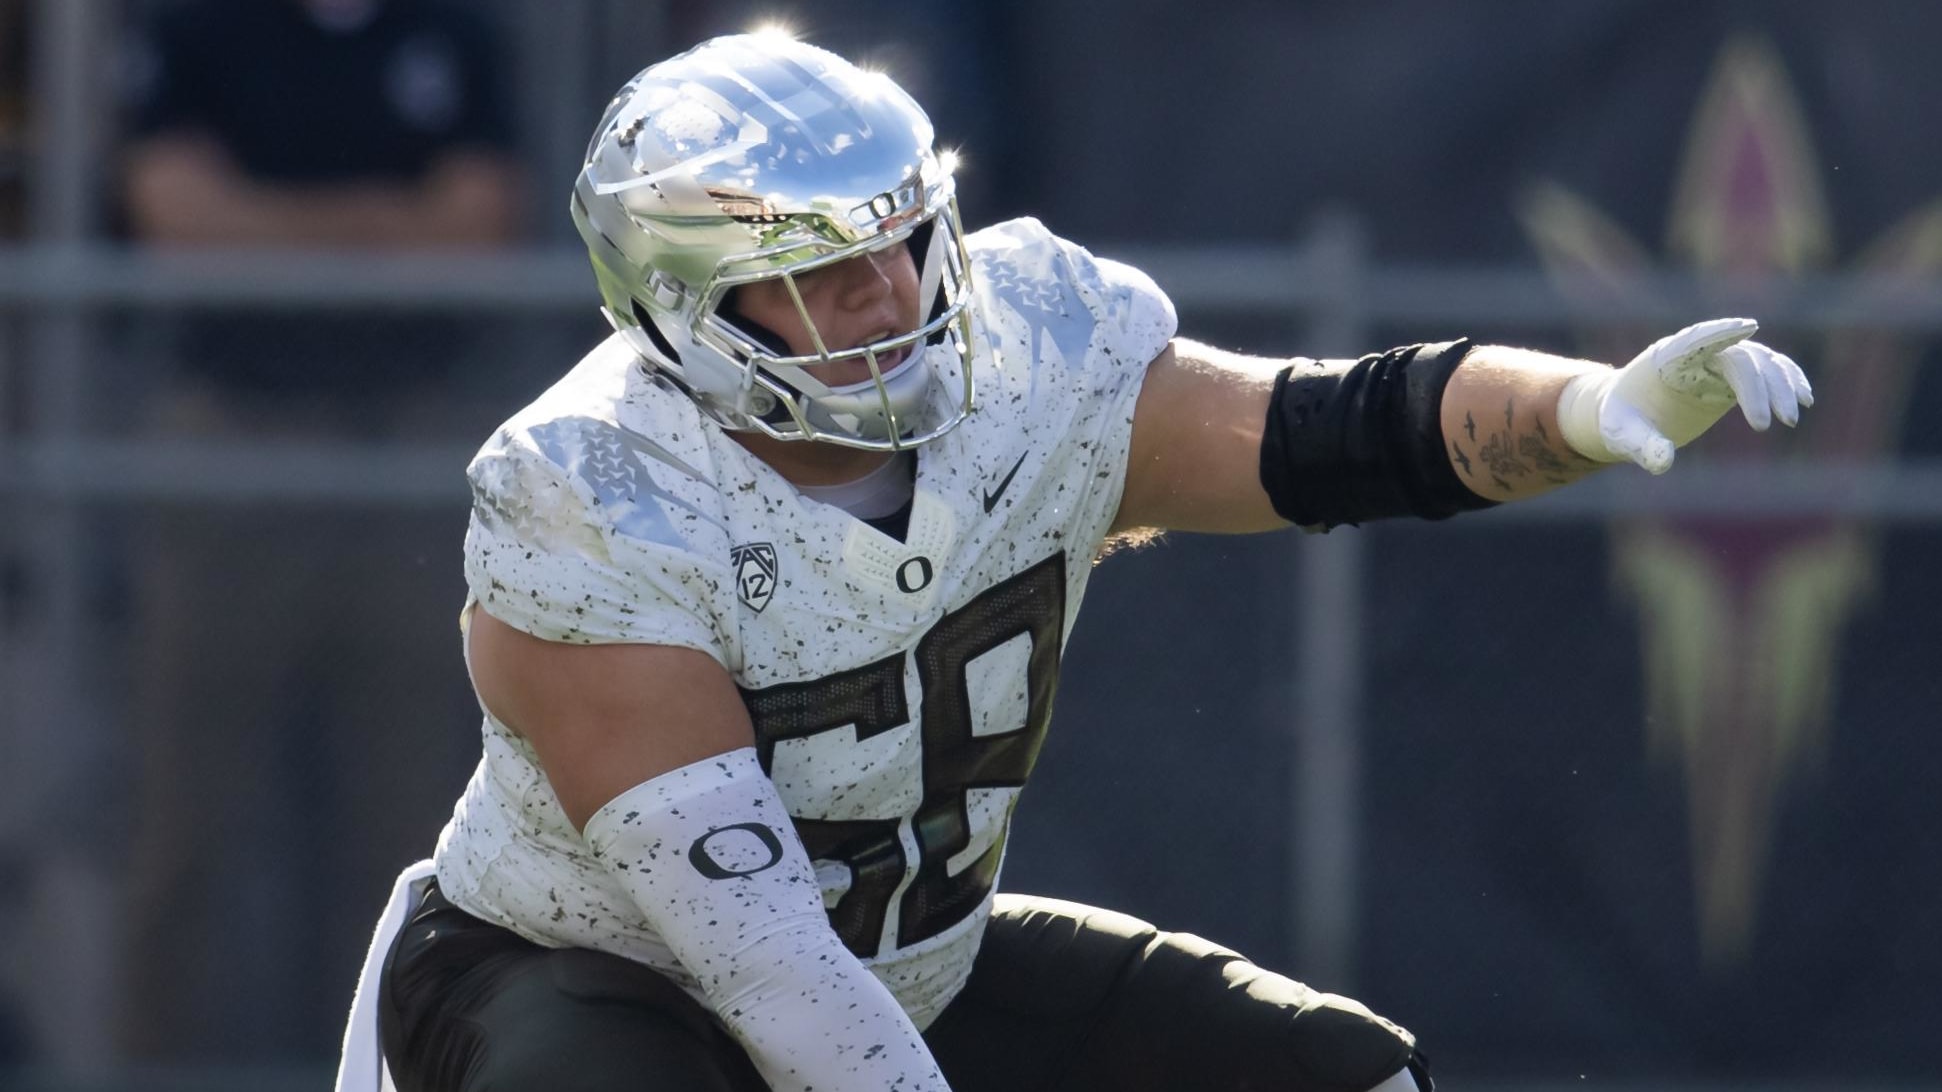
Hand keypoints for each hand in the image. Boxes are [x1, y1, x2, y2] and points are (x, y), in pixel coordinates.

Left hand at [1555, 318, 1814, 473]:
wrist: (1627, 413)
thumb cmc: (1619, 420)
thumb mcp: (1620, 434)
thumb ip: (1640, 445)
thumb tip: (1663, 462)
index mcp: (1666, 358)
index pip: (1696, 340)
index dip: (1721, 332)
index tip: (1748, 327)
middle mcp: (1698, 353)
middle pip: (1738, 357)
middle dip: (1758, 386)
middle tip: (1769, 425)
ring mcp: (1719, 361)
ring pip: (1760, 361)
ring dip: (1781, 385)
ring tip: (1791, 420)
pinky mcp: (1733, 375)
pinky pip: (1768, 371)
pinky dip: (1787, 381)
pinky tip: (1805, 400)